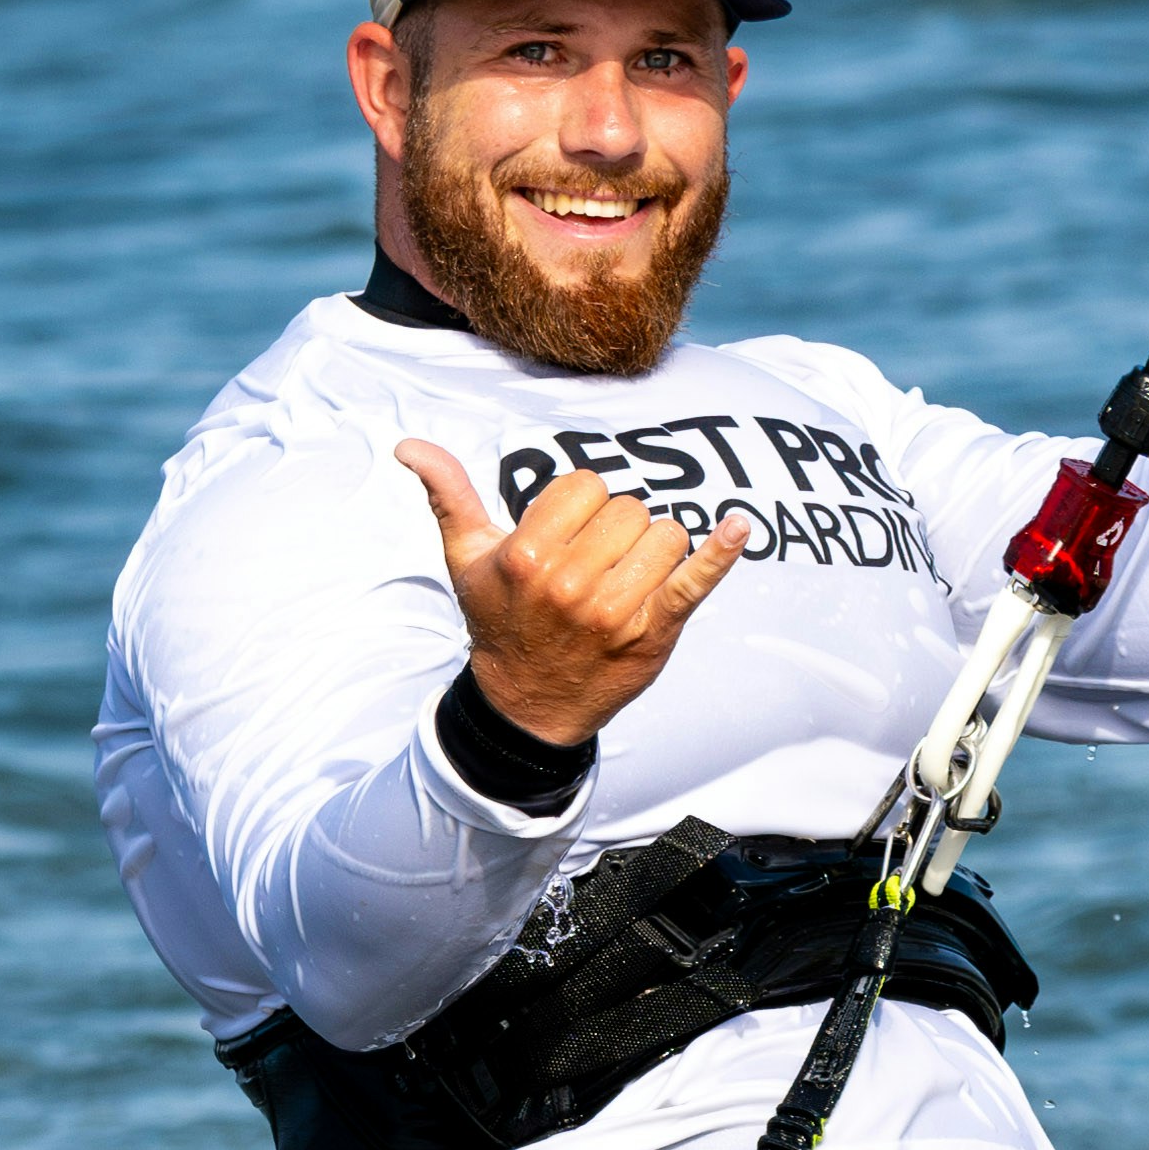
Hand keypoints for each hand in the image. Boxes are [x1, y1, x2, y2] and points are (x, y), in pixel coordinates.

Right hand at [397, 442, 750, 747]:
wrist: (527, 704)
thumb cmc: (500, 620)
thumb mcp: (466, 559)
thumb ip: (447, 496)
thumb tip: (408, 445)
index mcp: (528, 556)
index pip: (585, 486)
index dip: (582, 504)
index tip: (569, 533)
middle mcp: (573, 583)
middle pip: (628, 507)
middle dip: (616, 527)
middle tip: (595, 561)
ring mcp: (618, 610)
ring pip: (664, 533)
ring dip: (653, 546)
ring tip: (627, 573)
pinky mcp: (655, 631)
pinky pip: (697, 580)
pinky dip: (721, 552)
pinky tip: (739, 526)